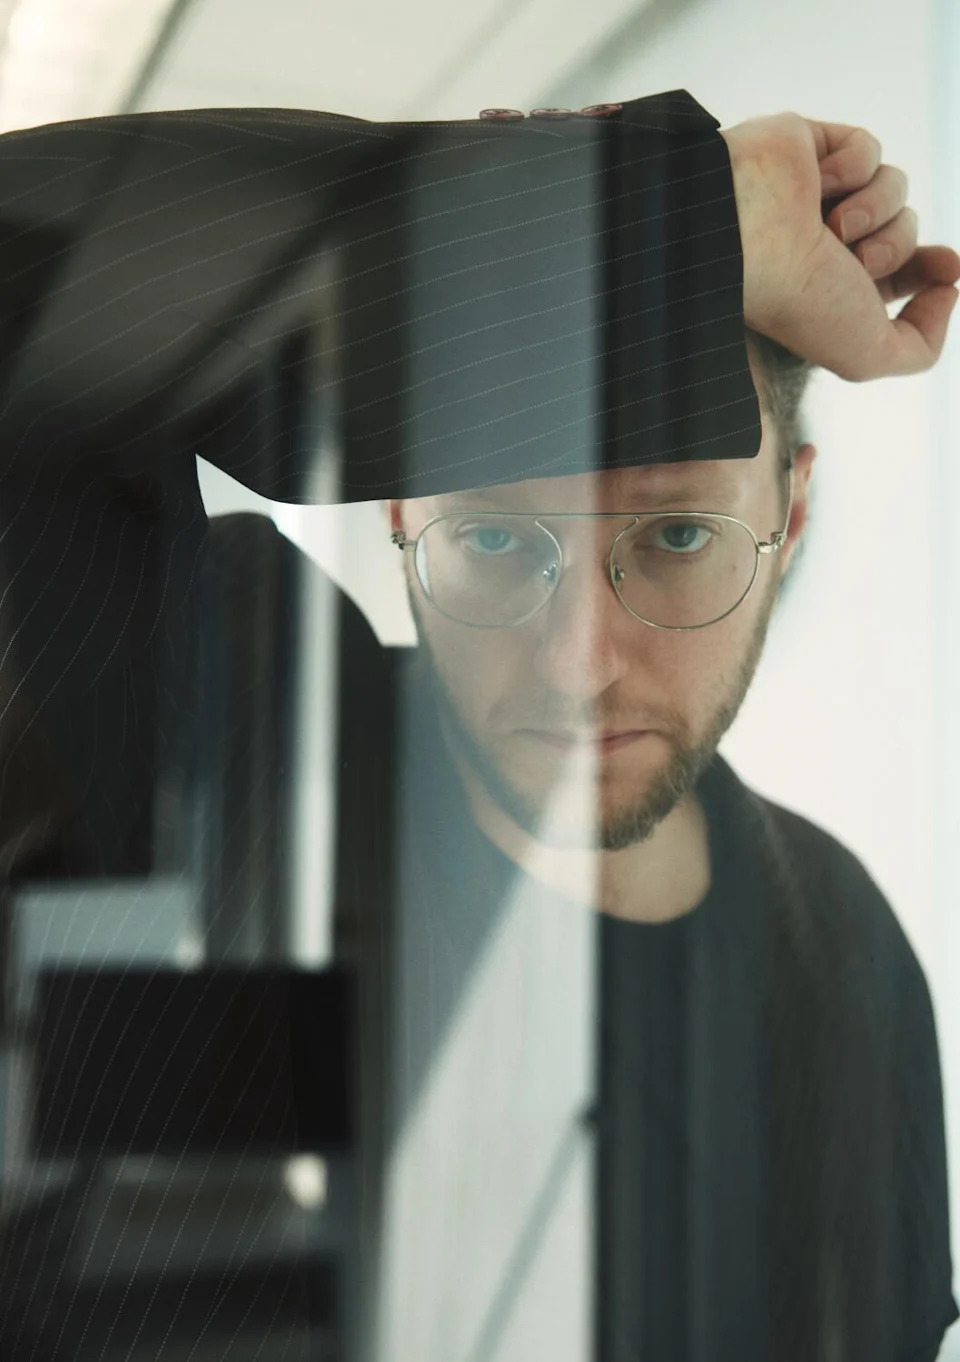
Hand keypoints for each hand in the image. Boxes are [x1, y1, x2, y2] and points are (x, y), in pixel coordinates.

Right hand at [721, 114, 959, 378]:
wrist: (749, 239)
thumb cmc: (798, 301)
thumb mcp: (868, 355)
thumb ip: (919, 349)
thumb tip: (947, 289)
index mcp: (829, 288)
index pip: (900, 272)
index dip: (930, 268)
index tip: (947, 270)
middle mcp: (823, 243)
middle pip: (905, 229)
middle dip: (896, 246)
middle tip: (858, 262)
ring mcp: (815, 196)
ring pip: (895, 186)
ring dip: (876, 210)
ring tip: (833, 227)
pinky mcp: (810, 148)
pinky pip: (868, 149)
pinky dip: (852, 168)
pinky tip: (814, 185)